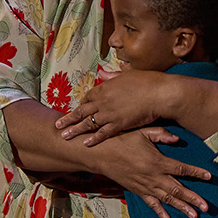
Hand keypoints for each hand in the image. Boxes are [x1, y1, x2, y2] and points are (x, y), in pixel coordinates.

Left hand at [56, 70, 174, 145]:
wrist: (160, 93)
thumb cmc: (148, 82)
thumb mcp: (128, 74)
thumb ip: (114, 76)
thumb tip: (104, 73)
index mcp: (106, 87)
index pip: (89, 97)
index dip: (82, 104)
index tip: (78, 109)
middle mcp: (103, 101)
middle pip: (82, 110)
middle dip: (69, 118)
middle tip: (57, 124)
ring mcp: (110, 113)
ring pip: (87, 123)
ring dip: (75, 130)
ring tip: (64, 136)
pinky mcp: (119, 124)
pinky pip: (103, 133)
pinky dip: (93, 139)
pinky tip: (85, 144)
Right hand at [91, 128, 211, 217]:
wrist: (102, 155)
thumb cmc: (123, 140)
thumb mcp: (143, 132)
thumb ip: (161, 134)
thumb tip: (178, 139)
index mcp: (158, 162)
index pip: (181, 169)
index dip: (196, 173)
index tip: (209, 177)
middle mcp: (154, 177)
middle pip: (178, 190)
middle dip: (193, 199)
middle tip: (206, 207)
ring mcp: (146, 186)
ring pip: (167, 199)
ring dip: (182, 208)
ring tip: (195, 216)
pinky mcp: (138, 191)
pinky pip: (152, 204)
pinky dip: (160, 213)